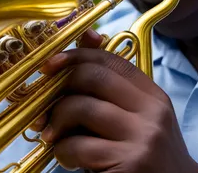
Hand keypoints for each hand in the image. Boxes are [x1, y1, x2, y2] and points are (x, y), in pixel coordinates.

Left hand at [35, 31, 197, 172]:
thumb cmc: (151, 156)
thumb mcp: (140, 118)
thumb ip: (115, 88)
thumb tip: (88, 37)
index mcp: (153, 96)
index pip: (113, 60)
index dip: (78, 55)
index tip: (51, 64)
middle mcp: (151, 111)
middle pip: (95, 77)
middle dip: (61, 85)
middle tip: (45, 105)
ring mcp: (142, 137)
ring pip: (82, 107)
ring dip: (56, 120)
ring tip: (53, 136)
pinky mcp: (128, 164)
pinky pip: (79, 145)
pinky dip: (62, 150)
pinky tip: (67, 158)